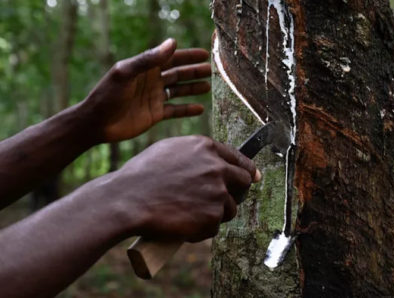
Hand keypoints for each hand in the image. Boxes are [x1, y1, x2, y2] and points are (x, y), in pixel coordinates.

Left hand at [83, 38, 210, 142]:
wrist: (97, 123)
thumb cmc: (107, 94)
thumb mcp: (126, 73)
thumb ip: (149, 59)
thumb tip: (172, 43)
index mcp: (145, 68)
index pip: (170, 58)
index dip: (187, 56)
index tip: (204, 54)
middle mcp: (151, 81)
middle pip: (177, 74)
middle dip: (194, 71)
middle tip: (211, 70)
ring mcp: (154, 98)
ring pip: (178, 91)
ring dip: (193, 88)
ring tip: (208, 87)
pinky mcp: (154, 115)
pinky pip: (175, 111)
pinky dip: (187, 109)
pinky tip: (200, 109)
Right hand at [110, 136, 260, 241]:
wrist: (128, 199)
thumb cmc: (141, 175)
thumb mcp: (169, 150)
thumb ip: (195, 153)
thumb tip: (213, 160)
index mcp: (206, 148)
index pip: (239, 159)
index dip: (248, 170)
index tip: (253, 177)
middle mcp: (217, 168)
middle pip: (244, 182)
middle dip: (237, 193)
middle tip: (224, 200)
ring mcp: (217, 193)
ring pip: (229, 208)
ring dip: (215, 214)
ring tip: (190, 215)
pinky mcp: (212, 217)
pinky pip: (214, 227)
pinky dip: (201, 229)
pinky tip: (182, 224)